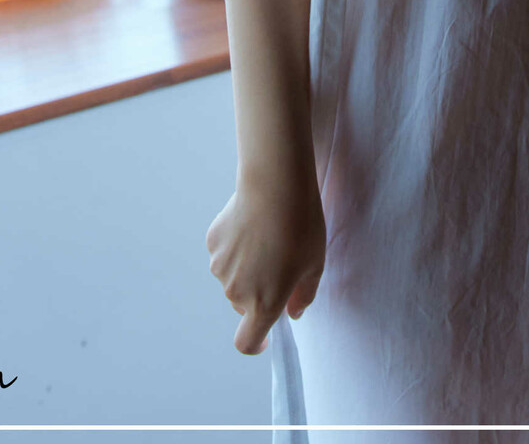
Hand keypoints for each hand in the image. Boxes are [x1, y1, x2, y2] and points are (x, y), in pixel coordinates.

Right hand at [204, 167, 326, 354]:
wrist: (276, 184)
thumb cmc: (302, 226)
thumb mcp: (316, 264)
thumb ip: (304, 295)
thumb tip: (293, 311)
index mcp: (264, 304)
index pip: (246, 342)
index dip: (256, 343)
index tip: (266, 336)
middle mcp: (237, 292)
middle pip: (244, 305)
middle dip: (259, 293)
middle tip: (279, 264)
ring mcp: (220, 267)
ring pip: (232, 278)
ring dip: (246, 268)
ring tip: (266, 237)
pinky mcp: (212, 242)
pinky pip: (224, 253)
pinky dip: (235, 247)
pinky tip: (252, 223)